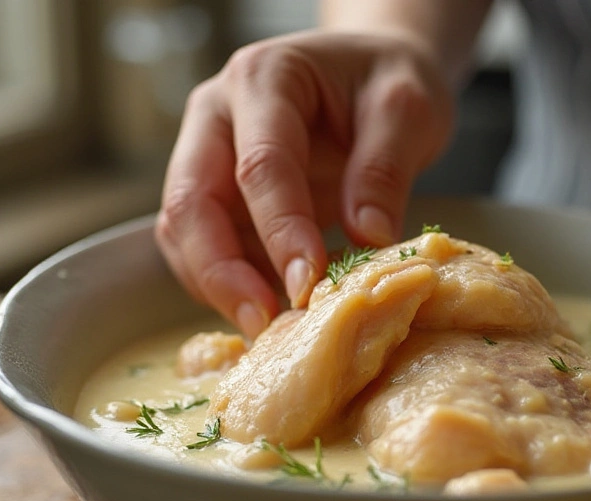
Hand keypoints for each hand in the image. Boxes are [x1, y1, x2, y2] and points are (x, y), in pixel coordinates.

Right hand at [155, 30, 454, 336]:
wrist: (373, 78)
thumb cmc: (387, 85)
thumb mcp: (408, 109)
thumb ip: (385, 168)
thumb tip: (366, 237)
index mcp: (265, 79)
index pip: (260, 164)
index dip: (281, 229)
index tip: (309, 283)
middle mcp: (218, 117)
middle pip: (191, 201)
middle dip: (223, 271)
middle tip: (268, 323)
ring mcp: (207, 158)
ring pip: (182, 232)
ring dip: (217, 287)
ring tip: (269, 331)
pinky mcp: (217, 199)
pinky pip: (203, 249)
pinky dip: (227, 287)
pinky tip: (269, 316)